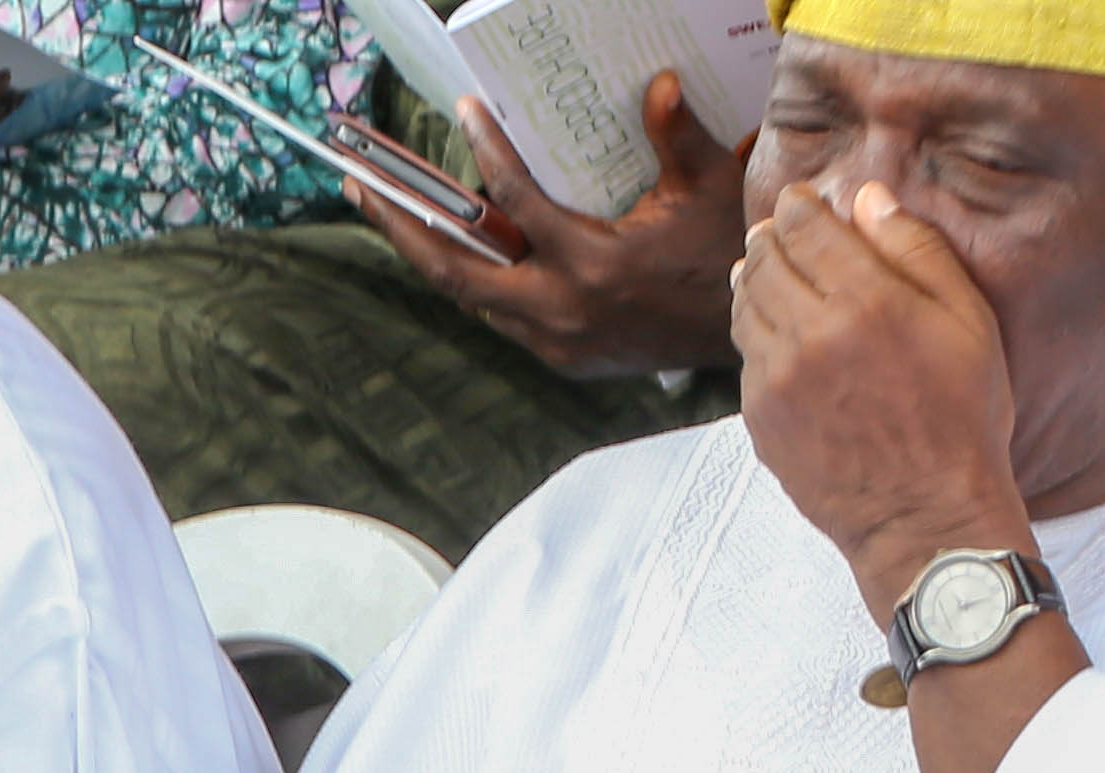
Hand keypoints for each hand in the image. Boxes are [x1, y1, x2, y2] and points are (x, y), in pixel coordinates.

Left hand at [358, 84, 740, 375]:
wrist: (744, 334)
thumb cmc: (728, 252)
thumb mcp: (710, 186)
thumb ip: (678, 135)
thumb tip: (657, 84)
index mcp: (592, 265)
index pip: (518, 203)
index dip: (487, 153)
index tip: (463, 113)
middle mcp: (559, 310)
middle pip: (453, 270)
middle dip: (401, 227)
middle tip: (359, 187)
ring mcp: (552, 341)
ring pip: (468, 296)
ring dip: (428, 255)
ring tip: (388, 212)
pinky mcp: (556, 357)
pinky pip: (497, 315)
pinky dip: (473, 279)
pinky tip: (452, 247)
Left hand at [736, 174, 1029, 612]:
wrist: (921, 512)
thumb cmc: (962, 415)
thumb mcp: (966, 321)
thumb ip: (916, 251)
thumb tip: (869, 198)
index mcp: (865, 302)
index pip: (808, 232)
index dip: (799, 209)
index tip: (800, 200)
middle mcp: (808, 336)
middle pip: (766, 265)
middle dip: (770, 238)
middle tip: (776, 226)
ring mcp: (773, 380)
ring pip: (745, 309)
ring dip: (752, 279)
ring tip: (763, 264)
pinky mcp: (757, 417)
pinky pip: (746, 356)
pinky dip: (752, 328)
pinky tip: (768, 322)